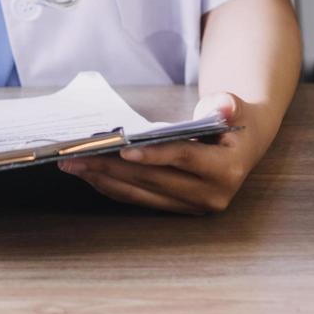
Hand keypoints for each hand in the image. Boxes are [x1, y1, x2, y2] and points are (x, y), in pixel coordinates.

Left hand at [57, 92, 264, 213]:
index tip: (122, 150)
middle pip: (153, 178)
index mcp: (226, 170)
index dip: (153, 154)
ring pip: (140, 192)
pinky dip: (112, 186)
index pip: (183, 159)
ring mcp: (192, 207)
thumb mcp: (235, 107)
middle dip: (112, 166)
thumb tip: (223, 104)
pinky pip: (138, 198)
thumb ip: (228, 105)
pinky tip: (89, 174)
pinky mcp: (176, 209)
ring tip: (72, 165)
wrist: (241, 146)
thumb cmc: (231, 121)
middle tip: (76, 155)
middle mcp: (210, 196)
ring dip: (103, 178)